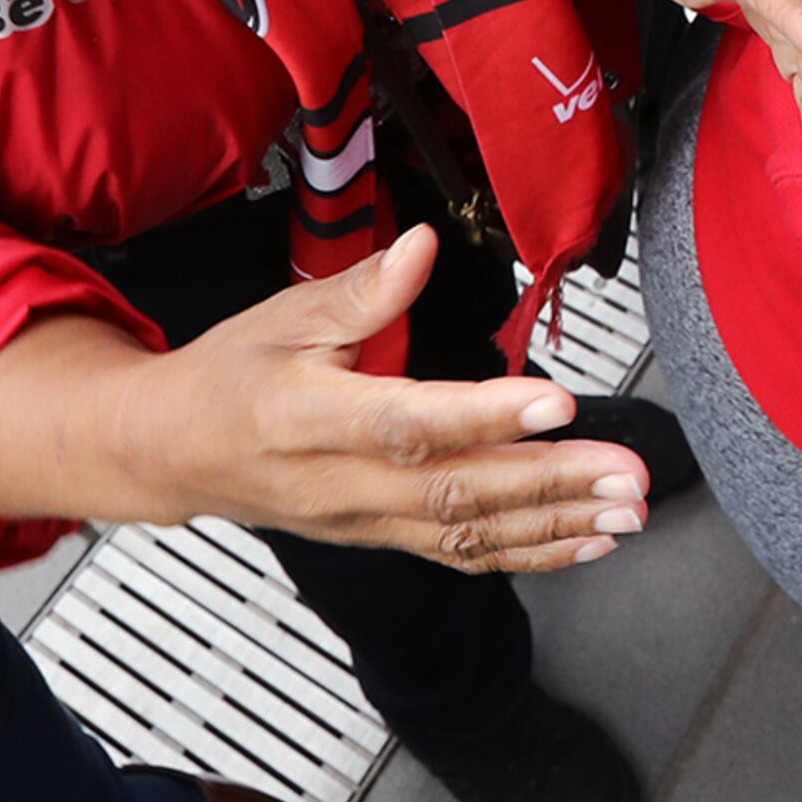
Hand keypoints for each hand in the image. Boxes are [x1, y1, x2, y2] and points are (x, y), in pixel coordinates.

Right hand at [118, 229, 644, 570]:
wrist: (173, 453)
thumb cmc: (231, 377)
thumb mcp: (282, 315)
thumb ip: (362, 288)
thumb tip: (420, 245)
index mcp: (309, 417)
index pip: (407, 423)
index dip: (483, 418)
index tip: (555, 403)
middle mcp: (340, 484)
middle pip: (454, 492)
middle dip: (550, 485)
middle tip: (625, 473)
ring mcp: (363, 522)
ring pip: (468, 534)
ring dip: (557, 526)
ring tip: (629, 512)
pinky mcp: (381, 539)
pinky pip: (462, 556)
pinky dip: (530, 554)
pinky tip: (586, 542)